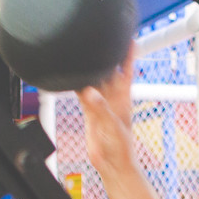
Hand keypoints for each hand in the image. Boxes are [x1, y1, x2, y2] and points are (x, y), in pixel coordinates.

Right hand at [77, 42, 135, 172]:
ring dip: (89, 66)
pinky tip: (71, 73)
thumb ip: (100, 109)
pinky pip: (82, 91)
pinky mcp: (89, 110)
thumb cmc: (121, 147)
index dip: (127, 51)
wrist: (112, 164)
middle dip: (105, 53)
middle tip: (98, 35)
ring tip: (82, 48)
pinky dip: (76, 82)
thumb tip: (89, 91)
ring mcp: (100, 101)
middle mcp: (112, 95)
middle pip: (108, 68)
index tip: (127, 34)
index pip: (126, 68)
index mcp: (123, 96)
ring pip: (94, 77)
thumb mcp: (112, 126)